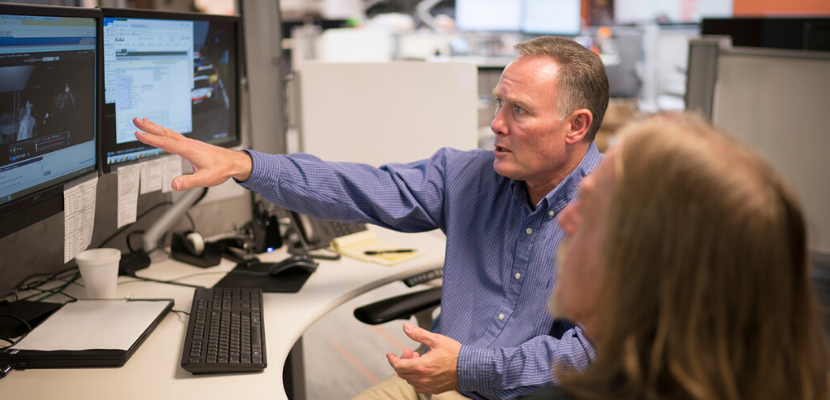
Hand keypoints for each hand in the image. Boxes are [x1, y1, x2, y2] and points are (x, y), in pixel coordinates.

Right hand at [133, 117, 251, 190]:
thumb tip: (174, 184)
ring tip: (144, 121)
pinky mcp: (192, 145)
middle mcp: (189, 144)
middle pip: (166, 133)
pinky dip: (164, 132)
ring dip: (156, 127)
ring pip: (170, 133)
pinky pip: (174, 136)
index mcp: (190, 150)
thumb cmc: (221, 170)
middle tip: (135, 120)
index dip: (151, 139)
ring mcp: (190, 143)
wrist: (233, 163)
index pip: (166, 143)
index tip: (137, 133)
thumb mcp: (205, 179)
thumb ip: (188, 182)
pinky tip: (161, 132)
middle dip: (150, 127)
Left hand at [387, 322, 460, 394]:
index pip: (398, 365)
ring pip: (410, 380)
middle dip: (402, 361)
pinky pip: (418, 386)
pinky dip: (416, 377)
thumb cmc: (455, 354)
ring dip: (409, 369)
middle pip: (402, 373)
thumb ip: (418, 334)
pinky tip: (423, 368)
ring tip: (419, 358)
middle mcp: (423, 379)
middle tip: (410, 351)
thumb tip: (406, 327)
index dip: (392, 359)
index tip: (390, 354)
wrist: (470, 368)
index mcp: (421, 366)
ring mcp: (428, 386)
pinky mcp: (434, 389)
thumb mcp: (436, 339)